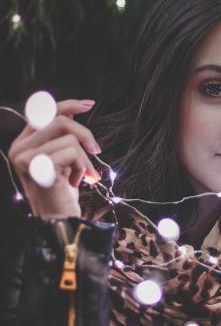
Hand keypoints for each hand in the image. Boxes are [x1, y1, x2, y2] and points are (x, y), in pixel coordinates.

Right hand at [8, 99, 100, 218]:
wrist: (60, 220)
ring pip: (69, 138)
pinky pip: (72, 151)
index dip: (67, 105)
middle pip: (59, 121)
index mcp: (23, 143)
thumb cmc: (62, 191)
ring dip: (84, 158)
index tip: (90, 105)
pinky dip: (82, 166)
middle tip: (97, 151)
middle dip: (85, 134)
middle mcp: (19, 148)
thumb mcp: (63, 159)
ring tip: (82, 175)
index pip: (43, 113)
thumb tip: (75, 109)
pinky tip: (76, 182)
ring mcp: (26, 158)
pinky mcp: (38, 167)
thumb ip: (63, 136)